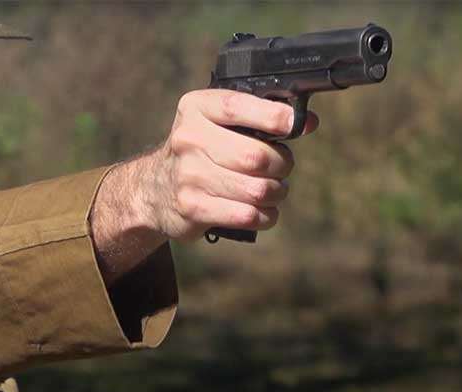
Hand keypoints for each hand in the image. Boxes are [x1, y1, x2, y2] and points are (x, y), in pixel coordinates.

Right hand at [90, 89, 317, 281]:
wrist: (153, 189)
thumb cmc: (200, 151)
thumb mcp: (216, 122)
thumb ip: (257, 117)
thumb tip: (307, 121)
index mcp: (196, 108)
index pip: (237, 106)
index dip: (273, 115)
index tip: (296, 124)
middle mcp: (188, 139)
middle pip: (256, 156)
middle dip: (282, 165)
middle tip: (280, 167)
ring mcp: (188, 176)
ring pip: (257, 190)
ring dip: (276, 193)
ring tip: (272, 190)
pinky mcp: (192, 207)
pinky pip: (247, 215)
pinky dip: (265, 216)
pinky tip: (261, 211)